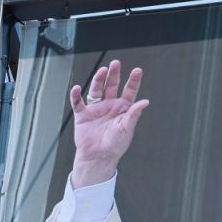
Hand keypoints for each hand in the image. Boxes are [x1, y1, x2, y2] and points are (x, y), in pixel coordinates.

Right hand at [70, 59, 148, 187]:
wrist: (98, 158)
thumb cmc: (115, 146)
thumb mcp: (127, 129)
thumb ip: (134, 114)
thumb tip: (145, 102)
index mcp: (122, 109)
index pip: (129, 91)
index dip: (133, 81)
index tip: (137, 71)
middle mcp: (109, 106)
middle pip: (112, 85)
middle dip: (114, 74)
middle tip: (115, 63)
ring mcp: (96, 109)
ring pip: (96, 90)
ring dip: (98, 80)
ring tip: (102, 71)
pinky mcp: (83, 115)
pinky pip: (78, 102)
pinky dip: (76, 95)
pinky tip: (77, 89)